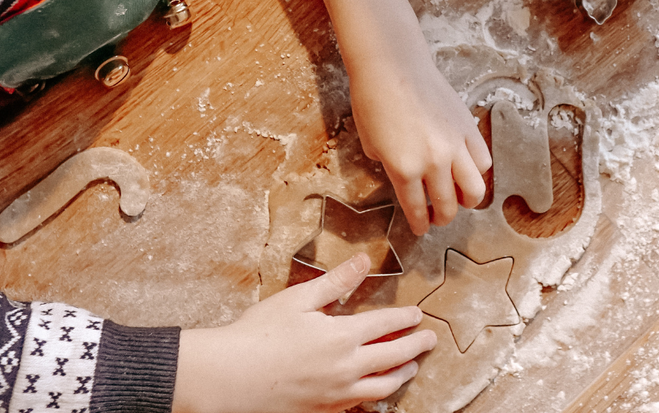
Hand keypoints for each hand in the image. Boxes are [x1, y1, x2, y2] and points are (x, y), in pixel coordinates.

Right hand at [172, 255, 436, 412]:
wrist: (229, 378)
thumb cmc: (259, 334)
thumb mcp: (299, 298)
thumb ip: (336, 281)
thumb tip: (364, 260)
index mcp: (342, 336)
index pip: (386, 324)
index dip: (405, 318)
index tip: (418, 314)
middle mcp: (346, 369)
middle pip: (394, 357)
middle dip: (415, 347)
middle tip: (429, 340)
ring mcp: (336, 394)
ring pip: (382, 387)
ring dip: (401, 375)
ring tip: (410, 367)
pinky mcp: (322, 411)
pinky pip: (359, 406)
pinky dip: (374, 397)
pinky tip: (375, 392)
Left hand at [312, 0, 491, 235]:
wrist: (392, 65)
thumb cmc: (372, 100)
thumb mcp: (371, 143)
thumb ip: (389, 167)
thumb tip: (405, 179)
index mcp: (404, 168)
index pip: (416, 209)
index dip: (419, 224)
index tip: (420, 228)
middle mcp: (433, 161)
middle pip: (447, 205)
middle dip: (442, 217)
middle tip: (438, 217)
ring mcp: (455, 145)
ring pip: (474, 190)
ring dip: (467, 201)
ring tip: (460, 200)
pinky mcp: (468, 128)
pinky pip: (482, 161)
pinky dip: (478, 172)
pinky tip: (467, 171)